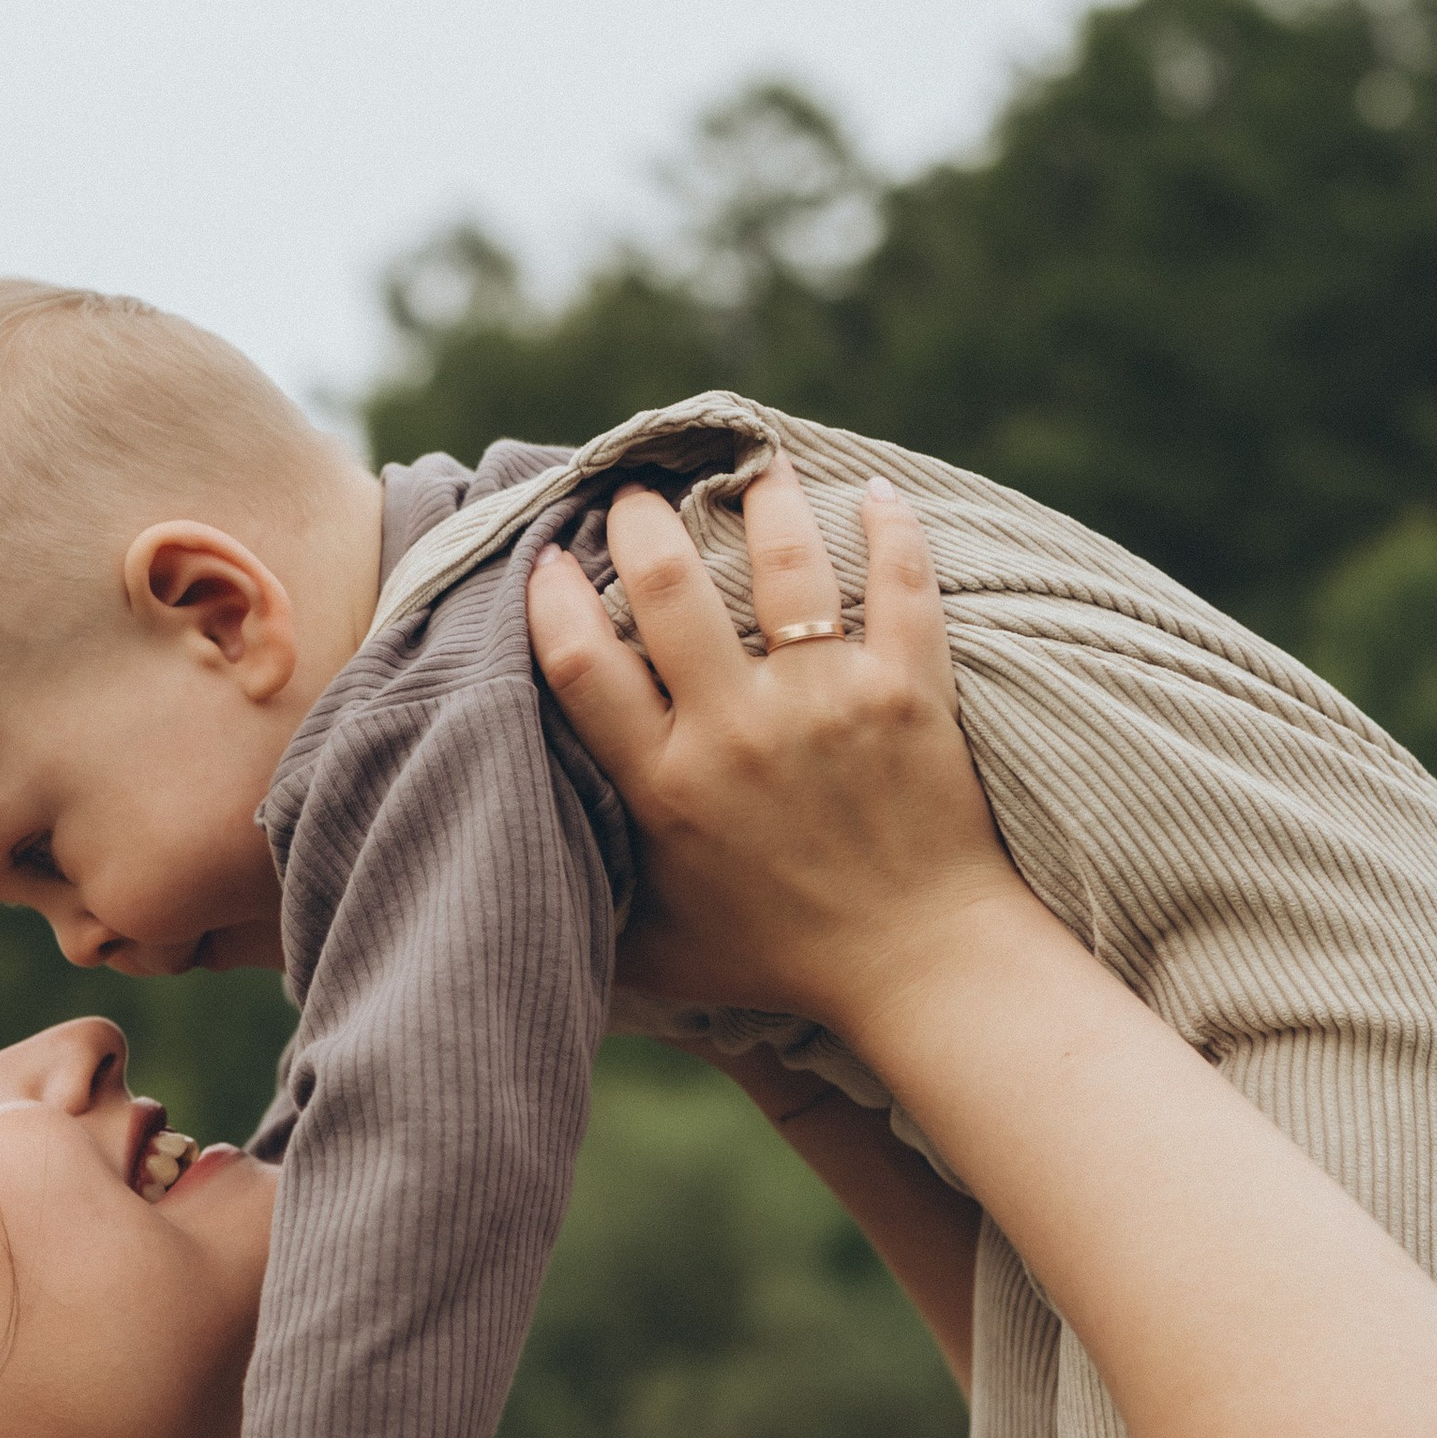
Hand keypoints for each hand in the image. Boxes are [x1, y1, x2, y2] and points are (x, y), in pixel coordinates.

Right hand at [528, 456, 1020, 1060]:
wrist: (918, 968)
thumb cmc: (784, 962)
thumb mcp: (662, 951)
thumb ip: (593, 913)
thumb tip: (518, 898)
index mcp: (665, 788)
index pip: (581, 662)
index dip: (551, 595)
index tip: (550, 557)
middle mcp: (734, 733)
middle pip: (667, 584)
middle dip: (644, 518)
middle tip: (643, 495)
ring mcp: (824, 704)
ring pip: (785, 561)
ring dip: (763, 498)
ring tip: (753, 470)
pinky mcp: (906, 692)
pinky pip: (901, 584)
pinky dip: (893, 529)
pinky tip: (878, 494)